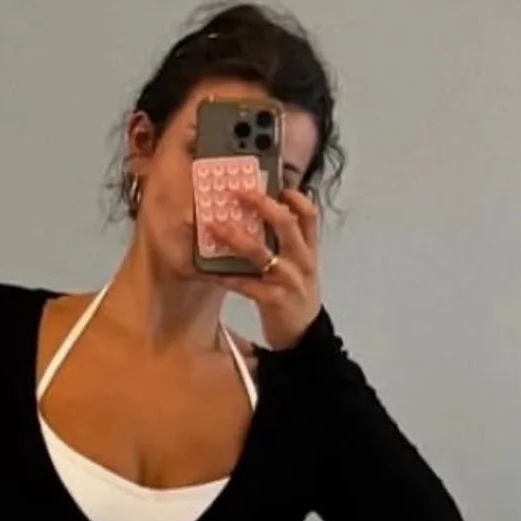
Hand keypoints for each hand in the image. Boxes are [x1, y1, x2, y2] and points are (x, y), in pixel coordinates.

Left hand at [213, 185, 322, 349]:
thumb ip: (287, 244)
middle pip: (285, 223)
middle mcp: (301, 261)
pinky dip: (227, 276)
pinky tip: (211, 271)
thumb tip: (265, 218)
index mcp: (308, 250)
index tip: (275, 184)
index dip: (294, 196)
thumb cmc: (296, 296)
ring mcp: (287, 280)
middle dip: (261, 203)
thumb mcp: (299, 267)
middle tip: (237, 191)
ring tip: (215, 226)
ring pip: (261, 252)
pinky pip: (246, 284)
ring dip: (236, 237)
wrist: (304, 336)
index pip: (309, 214)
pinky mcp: (273, 300)